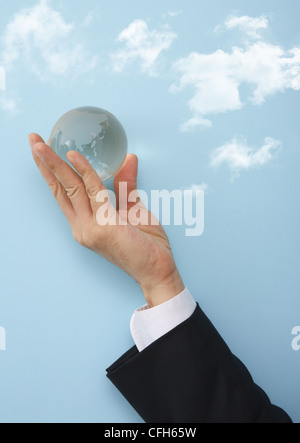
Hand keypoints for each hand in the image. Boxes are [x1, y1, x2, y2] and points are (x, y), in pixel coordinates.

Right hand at [29, 133, 183, 306]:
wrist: (158, 270)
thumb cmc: (147, 245)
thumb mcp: (134, 209)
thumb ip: (126, 186)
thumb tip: (128, 158)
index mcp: (86, 224)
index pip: (64, 194)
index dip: (52, 172)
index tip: (43, 153)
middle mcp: (83, 227)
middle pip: (59, 189)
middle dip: (45, 163)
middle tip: (33, 139)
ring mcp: (90, 228)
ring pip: (70, 188)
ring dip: (54, 163)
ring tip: (40, 143)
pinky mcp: (103, 227)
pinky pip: (93, 192)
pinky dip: (84, 172)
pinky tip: (73, 156)